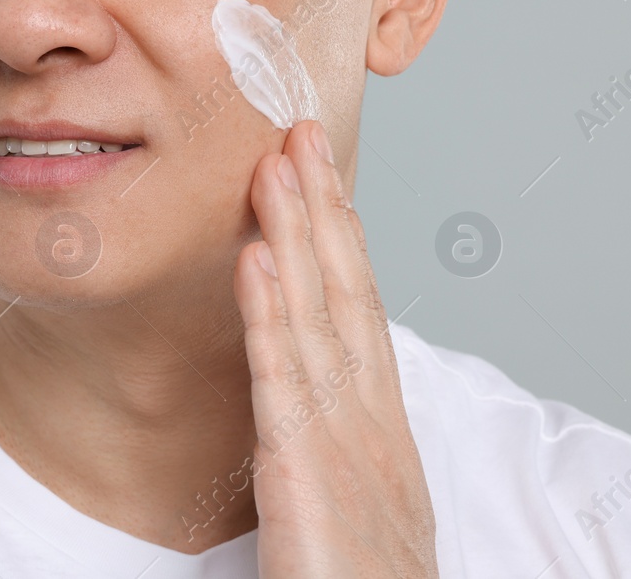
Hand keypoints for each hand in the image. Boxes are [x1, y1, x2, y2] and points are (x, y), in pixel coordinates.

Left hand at [234, 119, 437, 577]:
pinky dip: (266, 314)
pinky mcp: (303, 472)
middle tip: (298, 133)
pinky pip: (280, 380)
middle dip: (322, 209)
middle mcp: (367, 419)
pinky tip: (252, 260)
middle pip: (344, 291)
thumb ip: (325, 441)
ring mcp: (341, 440)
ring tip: (273, 165)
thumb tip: (299, 405)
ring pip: (315, 315)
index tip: (317, 175)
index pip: (357, 308)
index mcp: (377, 424)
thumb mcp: (349, 497)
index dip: (337, 235)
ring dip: (293, 234)